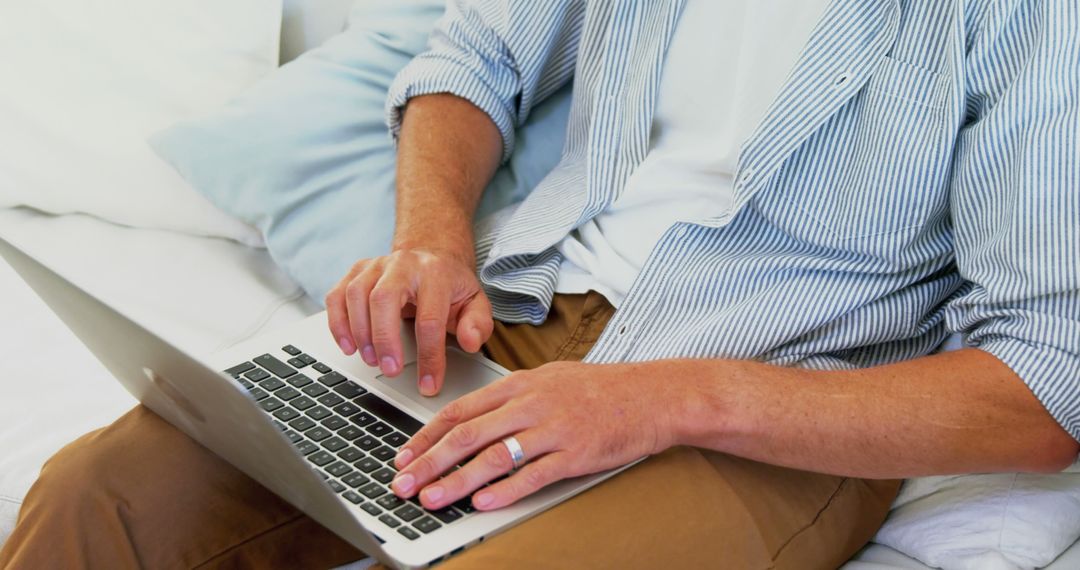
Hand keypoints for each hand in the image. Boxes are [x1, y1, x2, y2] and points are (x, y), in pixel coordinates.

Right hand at [325, 248, 493, 395]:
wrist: (432, 256)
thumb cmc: (451, 286)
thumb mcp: (475, 303)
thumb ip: (478, 324)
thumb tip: (469, 342)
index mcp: (436, 273)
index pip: (431, 318)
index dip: (429, 356)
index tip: (429, 384)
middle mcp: (404, 264)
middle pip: (384, 298)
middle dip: (384, 339)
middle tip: (390, 371)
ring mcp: (376, 265)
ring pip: (356, 294)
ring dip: (359, 332)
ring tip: (371, 360)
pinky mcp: (357, 271)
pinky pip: (337, 295)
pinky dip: (337, 323)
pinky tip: (348, 346)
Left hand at [388, 361, 676, 510]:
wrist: (652, 395)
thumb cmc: (600, 389)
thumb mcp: (549, 378)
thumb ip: (510, 396)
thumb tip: (473, 418)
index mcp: (519, 384)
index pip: (460, 410)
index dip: (426, 435)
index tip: (402, 455)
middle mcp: (531, 404)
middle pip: (467, 434)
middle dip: (429, 462)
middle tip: (403, 483)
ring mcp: (553, 429)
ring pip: (494, 457)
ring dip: (458, 481)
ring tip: (433, 499)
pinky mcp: (576, 454)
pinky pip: (534, 474)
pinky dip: (506, 490)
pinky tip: (483, 503)